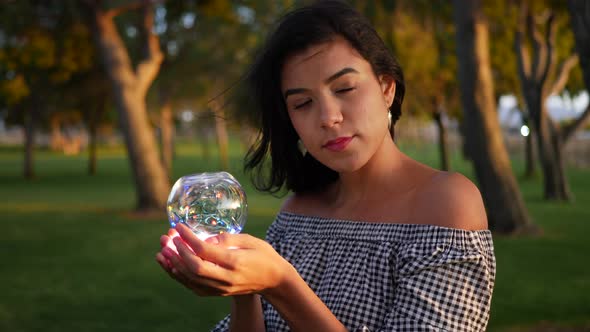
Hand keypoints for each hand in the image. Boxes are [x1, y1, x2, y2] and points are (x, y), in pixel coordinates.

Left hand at [155, 223, 293, 296]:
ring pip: (191, 280)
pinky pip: (194, 287)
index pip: (205, 251)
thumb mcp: (250, 240)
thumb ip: (227, 238)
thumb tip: (205, 239)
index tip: (179, 227)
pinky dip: (180, 277)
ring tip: (161, 252)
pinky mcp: (218, 293)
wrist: (274, 280)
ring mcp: (222, 288)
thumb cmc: (264, 255)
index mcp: (236, 262)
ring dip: (173, 266)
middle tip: (167, 238)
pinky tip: (171, 265)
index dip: (189, 238)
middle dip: (177, 252)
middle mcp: (227, 278)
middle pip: (195, 268)